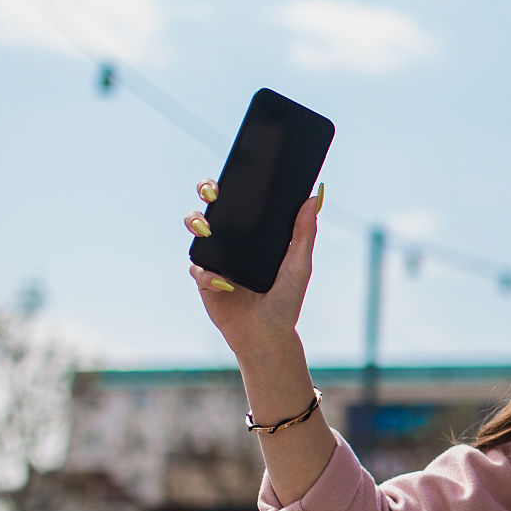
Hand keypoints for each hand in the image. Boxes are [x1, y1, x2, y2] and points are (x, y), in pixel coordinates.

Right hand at [184, 178, 323, 360]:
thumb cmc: (286, 300)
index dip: (232, 185)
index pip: (240, 203)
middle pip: (213, 208)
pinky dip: (207, 272)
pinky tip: (223, 282)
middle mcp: (233, 242)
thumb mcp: (299, 265)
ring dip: (196, 222)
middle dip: (206, 193)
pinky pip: (197, 267)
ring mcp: (216, 259)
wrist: (267, 335)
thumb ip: (304, 232)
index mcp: (254, 235)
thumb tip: (314, 197)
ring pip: (197, 231)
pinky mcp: (204, 280)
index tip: (231, 175)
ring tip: (206, 229)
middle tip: (212, 193)